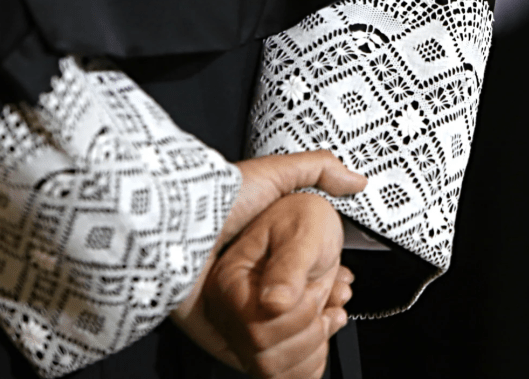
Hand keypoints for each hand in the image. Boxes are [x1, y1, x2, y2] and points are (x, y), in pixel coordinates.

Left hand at [172, 151, 365, 370]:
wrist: (173, 230)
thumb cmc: (218, 200)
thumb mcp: (274, 174)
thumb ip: (316, 170)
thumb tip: (355, 180)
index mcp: (264, 253)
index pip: (308, 279)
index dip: (330, 284)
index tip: (341, 286)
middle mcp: (252, 284)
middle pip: (301, 311)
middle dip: (325, 310)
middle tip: (334, 305)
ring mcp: (236, 313)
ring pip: (286, 337)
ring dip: (311, 334)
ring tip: (323, 322)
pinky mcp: (222, 336)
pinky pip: (259, 358)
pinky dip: (284, 357)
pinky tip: (301, 342)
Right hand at [205, 192, 350, 377]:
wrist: (313, 221)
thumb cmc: (303, 218)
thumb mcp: (304, 233)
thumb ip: (289, 267)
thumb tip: (273, 304)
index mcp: (228, 282)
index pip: (257, 330)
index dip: (297, 316)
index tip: (312, 289)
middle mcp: (229, 311)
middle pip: (266, 357)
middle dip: (309, 330)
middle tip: (319, 295)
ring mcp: (244, 328)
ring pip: (275, 371)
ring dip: (316, 344)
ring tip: (327, 309)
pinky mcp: (264, 339)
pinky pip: (285, 373)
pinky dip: (316, 357)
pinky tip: (326, 324)